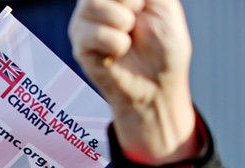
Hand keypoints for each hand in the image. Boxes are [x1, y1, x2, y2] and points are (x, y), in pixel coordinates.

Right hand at [69, 0, 196, 162]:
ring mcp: (83, 24)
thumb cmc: (165, 44)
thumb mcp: (163, 3)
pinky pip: (94, 34)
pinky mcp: (79, 47)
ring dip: (123, 23)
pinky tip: (117, 55)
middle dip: (128, 3)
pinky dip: (116, 45)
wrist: (158, 83)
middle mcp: (95, 3)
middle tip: (135, 23)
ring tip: (128, 39)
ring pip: (92, 5)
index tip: (143, 6)